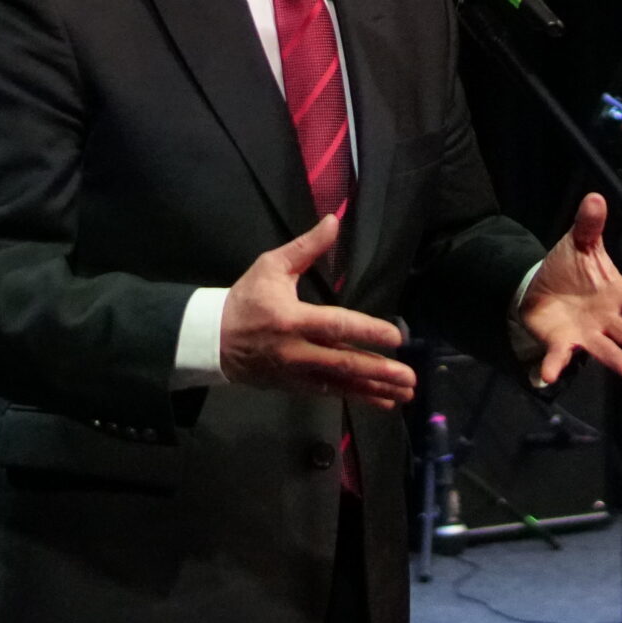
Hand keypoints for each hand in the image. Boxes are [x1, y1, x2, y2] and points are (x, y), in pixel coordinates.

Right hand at [220, 214, 415, 410]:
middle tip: (409, 378)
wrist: (212, 340)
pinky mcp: (295, 386)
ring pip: (341, 384)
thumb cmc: (245, 299)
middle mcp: (297, 351)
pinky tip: (382, 401)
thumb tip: (333, 221)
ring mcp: (296, 373)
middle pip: (343, 363)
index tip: (395, 337)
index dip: (366, 331)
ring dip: (374, 390)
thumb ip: (306, 247)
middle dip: (378, 371)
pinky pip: (331, 393)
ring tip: (405, 395)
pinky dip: (357, 397)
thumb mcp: (271, 266)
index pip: (336, 325)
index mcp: (292, 319)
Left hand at [521, 193, 621, 385]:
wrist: (540, 287)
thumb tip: (595, 197)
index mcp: (615, 293)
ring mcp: (586, 333)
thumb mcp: (580, 244)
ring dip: (615, 358)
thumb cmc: (570, 268)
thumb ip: (590, 225)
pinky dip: (556, 365)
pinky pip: (560, 356)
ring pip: (604, 348)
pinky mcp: (563, 343)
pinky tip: (550, 375)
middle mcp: (606, 318)